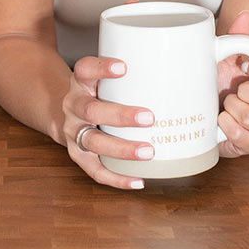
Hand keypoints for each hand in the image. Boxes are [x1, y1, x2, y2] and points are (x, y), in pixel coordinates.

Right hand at [63, 54, 155, 189]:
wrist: (66, 114)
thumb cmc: (97, 93)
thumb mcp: (102, 77)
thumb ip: (128, 74)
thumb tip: (181, 69)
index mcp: (80, 82)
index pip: (84, 70)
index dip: (101, 68)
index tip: (124, 68)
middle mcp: (73, 106)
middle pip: (91, 111)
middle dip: (120, 116)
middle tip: (149, 118)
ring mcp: (73, 132)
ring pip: (93, 142)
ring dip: (121, 148)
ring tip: (147, 152)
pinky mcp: (77, 155)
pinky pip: (95, 170)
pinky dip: (117, 178)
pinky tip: (138, 180)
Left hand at [216, 11, 248, 158]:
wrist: (215, 103)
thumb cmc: (227, 77)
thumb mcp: (228, 54)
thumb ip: (239, 35)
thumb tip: (245, 16)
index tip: (244, 65)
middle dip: (247, 91)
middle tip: (236, 89)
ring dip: (234, 109)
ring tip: (228, 105)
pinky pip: (243, 139)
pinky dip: (226, 126)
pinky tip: (223, 119)